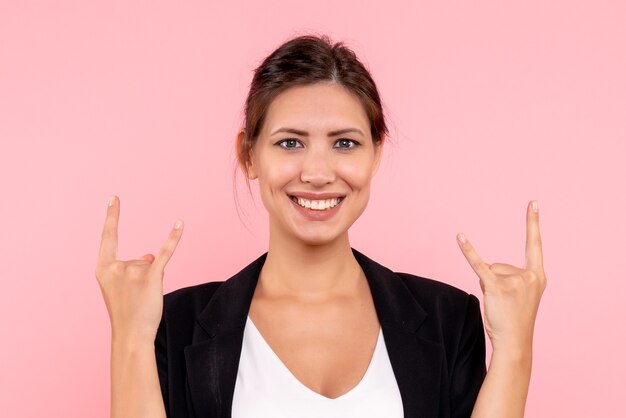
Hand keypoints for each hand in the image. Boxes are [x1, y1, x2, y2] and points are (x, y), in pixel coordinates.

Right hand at [95, 195, 183, 343]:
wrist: (132, 335)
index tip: (115, 198)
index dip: (112, 217)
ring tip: (143, 299)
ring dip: (151, 281)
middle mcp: (116, 267)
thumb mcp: (121, 287)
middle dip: (142, 278)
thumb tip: (150, 255)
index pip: (108, 237)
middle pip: (138, 260)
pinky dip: (173, 238)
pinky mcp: (152, 276)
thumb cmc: (127, 312)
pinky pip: (165, 252)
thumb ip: (133, 266)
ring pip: (150, 265)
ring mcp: (133, 271)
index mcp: (103, 268)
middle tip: (135, 299)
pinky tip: (180, 223)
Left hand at [457, 200, 546, 353]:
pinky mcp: (497, 286)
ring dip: (487, 286)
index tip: (532, 202)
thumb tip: (486, 267)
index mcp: (538, 276)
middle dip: (495, 281)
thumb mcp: (518, 294)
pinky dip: (467, 251)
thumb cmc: (514, 320)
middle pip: (498, 265)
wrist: (514, 343)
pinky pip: (478, 264)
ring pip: (488, 271)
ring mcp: (514, 281)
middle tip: (503, 303)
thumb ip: (507, 276)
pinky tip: (459, 236)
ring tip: (498, 304)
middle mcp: (528, 276)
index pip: (535, 244)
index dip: (532, 223)